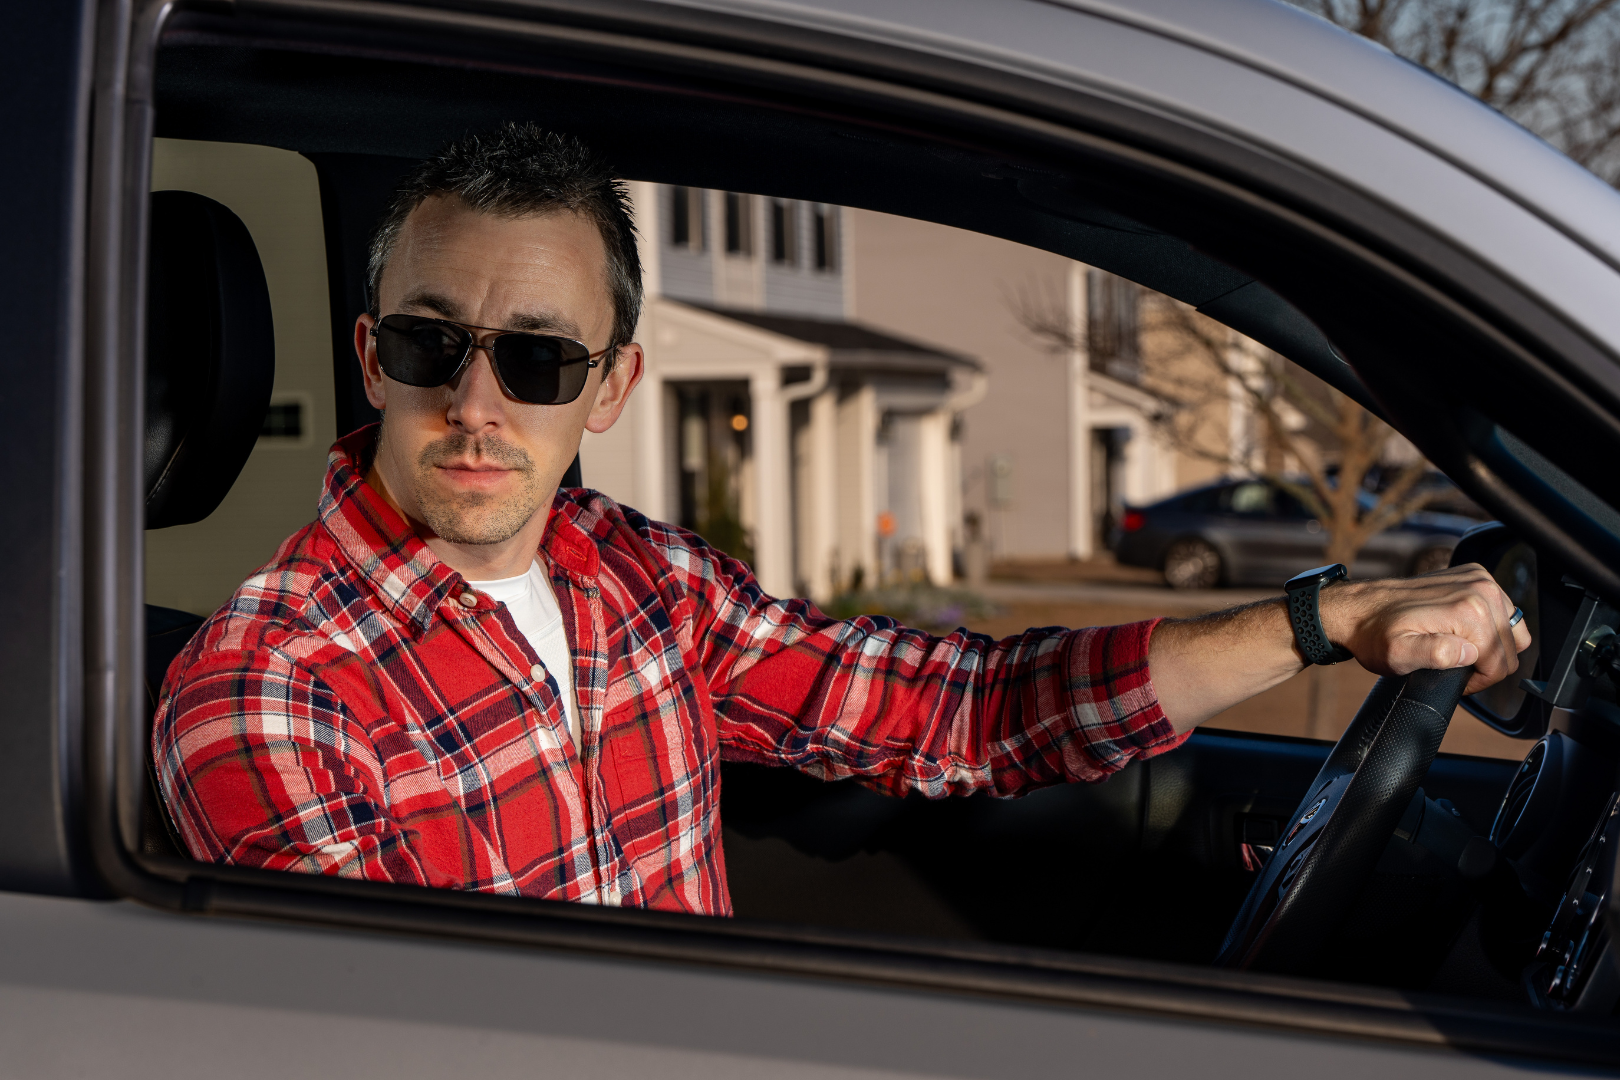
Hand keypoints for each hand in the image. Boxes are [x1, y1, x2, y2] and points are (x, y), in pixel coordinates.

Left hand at [1320, 563, 1530, 695]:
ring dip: (1490, 645)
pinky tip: (1460, 632)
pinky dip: (1487, 626)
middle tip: (1455, 667)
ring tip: (1458, 651)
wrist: (1357, 608)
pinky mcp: (1472, 576)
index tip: (1456, 681)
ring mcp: (1478, 579)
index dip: (1480, 680)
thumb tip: (1469, 653)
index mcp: (1469, 609)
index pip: (1501, 662)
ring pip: (1511, 629)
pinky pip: (1501, 610)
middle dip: (1487, 663)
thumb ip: (1436, 655)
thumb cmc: (1374, 635)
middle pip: (1511, 646)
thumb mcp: (1398, 655)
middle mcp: (1480, 589)